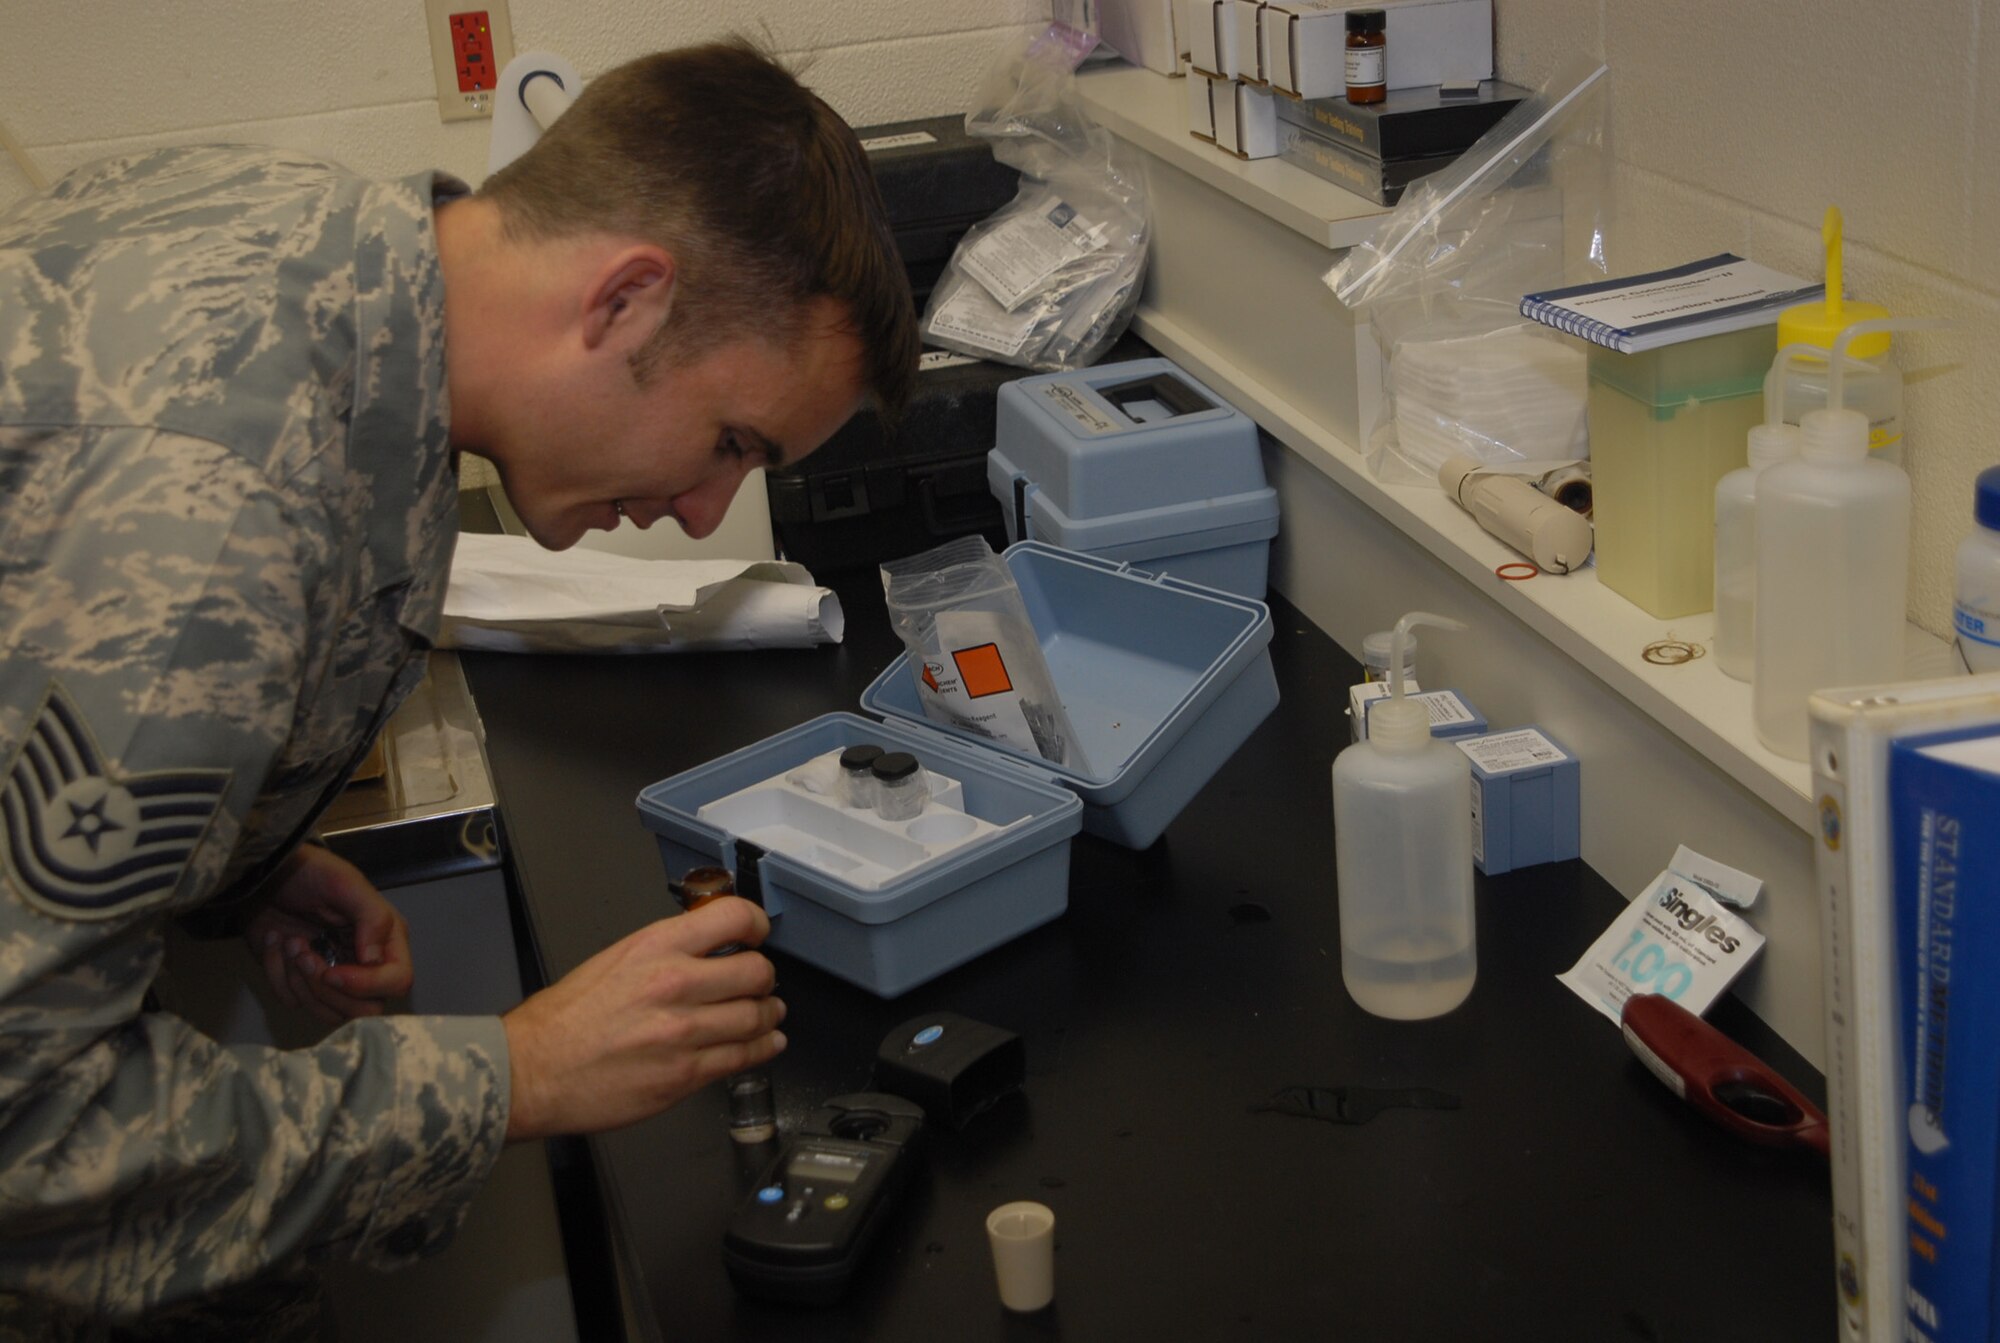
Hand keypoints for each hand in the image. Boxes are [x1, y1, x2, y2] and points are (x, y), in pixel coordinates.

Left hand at [244, 843, 414, 1025]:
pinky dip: (277, 975)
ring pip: (329, 1013)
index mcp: (386, 941)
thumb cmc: (309, 873)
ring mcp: (333, 977)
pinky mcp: (301, 983)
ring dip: (300, 982)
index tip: (332, 973)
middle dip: (328, 989)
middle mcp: (365, 965)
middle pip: (365, 1009)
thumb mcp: (345, 884)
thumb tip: (374, 959)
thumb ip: (371, 917)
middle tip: (304, 955)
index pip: (397, 981)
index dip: (366, 984)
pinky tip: (277, 944)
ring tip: (290, 943)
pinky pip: (293, 1001)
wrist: (263, 875)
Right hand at [500, 896, 786, 1141]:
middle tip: (760, 982)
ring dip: (769, 1014)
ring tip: (769, 1013)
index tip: (757, 933)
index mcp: (656, 947)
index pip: (733, 917)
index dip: (756, 924)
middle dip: (764, 977)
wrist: (533, 1070)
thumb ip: (666, 950)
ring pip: (757, 1017)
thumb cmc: (565, 1019)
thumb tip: (706, 948)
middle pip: (757, 971)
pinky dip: (763, 1048)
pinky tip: (766, 1043)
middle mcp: (675, 983)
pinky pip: (743, 1057)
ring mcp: (684, 1032)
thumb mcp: (615, 959)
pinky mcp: (685, 1074)